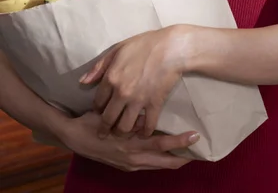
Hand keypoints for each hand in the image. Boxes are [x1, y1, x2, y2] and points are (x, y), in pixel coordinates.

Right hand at [62, 111, 198, 171]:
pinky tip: (169, 155)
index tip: (194, 135)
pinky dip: (162, 161)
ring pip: (158, 166)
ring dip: (174, 161)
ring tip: (190, 153)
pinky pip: (150, 165)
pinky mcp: (126, 166)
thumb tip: (150, 116)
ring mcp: (130, 164)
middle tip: (199, 150)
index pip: (161, 145)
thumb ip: (131, 118)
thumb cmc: (94, 121)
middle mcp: (133, 158)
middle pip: (165, 162)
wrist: (74, 137)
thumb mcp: (113, 116)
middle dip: (183, 158)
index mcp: (130, 144)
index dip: (179, 142)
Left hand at [80, 26, 188, 138]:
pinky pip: (148, 125)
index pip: (98, 102)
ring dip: (122, 133)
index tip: (98, 113)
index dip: (97, 110)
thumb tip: (83, 81)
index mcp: (111, 78)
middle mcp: (122, 93)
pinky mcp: (154, 104)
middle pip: (108, 119)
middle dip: (104, 128)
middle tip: (104, 133)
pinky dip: (145, 133)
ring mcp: (138, 101)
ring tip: (122, 134)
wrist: (170, 48)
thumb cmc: (144, 45)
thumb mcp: (118, 50)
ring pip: (125, 127)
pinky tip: (143, 133)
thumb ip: (99, 67)